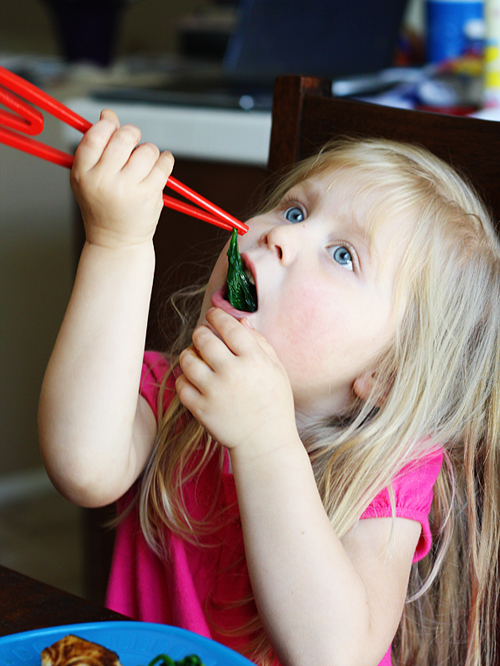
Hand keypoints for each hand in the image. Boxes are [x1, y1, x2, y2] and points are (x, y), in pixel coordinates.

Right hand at [71, 109, 174, 248]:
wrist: (116, 241)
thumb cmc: (102, 205)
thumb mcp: (88, 177)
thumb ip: (94, 146)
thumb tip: (108, 114)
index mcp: (83, 173)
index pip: (95, 135)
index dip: (108, 124)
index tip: (113, 125)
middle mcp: (104, 180)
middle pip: (124, 137)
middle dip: (132, 134)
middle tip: (133, 142)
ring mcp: (128, 189)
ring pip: (147, 149)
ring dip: (149, 151)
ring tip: (144, 164)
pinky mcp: (150, 195)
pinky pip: (164, 164)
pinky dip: (165, 160)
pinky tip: (159, 166)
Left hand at [176, 308, 297, 456]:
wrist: (265, 443)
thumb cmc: (274, 404)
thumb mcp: (276, 370)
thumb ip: (261, 343)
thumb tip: (241, 321)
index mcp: (254, 360)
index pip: (229, 327)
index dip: (217, 316)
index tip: (213, 315)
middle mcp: (233, 373)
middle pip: (204, 339)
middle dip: (201, 333)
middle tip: (203, 336)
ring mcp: (214, 392)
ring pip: (188, 360)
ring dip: (189, 354)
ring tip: (197, 358)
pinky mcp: (201, 409)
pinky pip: (181, 385)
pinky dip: (185, 379)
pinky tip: (194, 380)